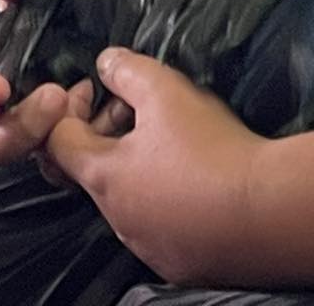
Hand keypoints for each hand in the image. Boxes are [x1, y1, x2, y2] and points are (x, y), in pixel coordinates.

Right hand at [0, 0, 120, 177]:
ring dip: (66, 136)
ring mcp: (51, 135)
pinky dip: (104, 142)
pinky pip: (85, 165)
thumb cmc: (65, 3)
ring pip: (42, 159)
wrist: (118, 22)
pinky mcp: (88, 152)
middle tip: (57, 97)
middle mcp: (15, 109)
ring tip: (96, 102)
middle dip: (23, 125)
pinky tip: (122, 112)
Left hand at [45, 51, 268, 288]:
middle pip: (93, 169)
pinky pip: (159, 226)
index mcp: (103, 177)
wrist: (273, 211)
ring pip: (127, 199)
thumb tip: (103, 64)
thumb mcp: (163, 88)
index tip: (95, 91)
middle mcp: (118, 219)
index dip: (70, 109)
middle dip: (106, 134)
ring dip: (136, 168)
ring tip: (169, 142)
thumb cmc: (213, 149)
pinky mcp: (181, 264)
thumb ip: (123, 69)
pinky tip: (192, 179)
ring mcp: (149, 246)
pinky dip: (164, 200)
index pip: (57, 141)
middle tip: (136, 111)